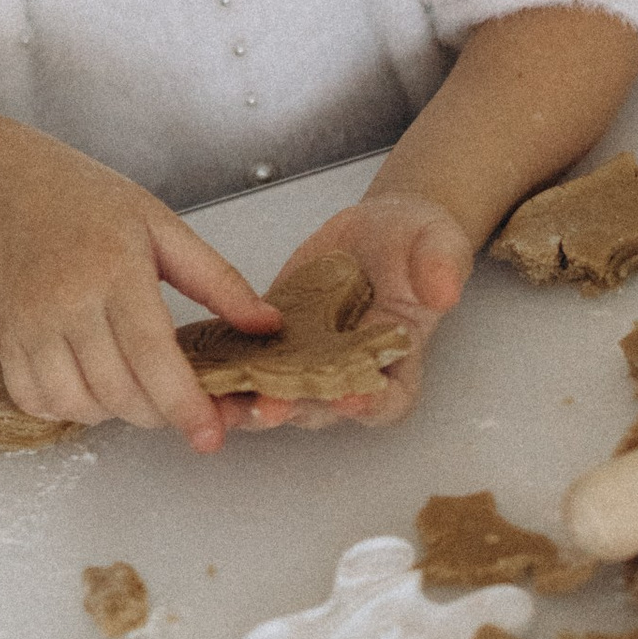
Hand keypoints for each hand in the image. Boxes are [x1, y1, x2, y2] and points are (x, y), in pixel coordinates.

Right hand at [0, 132, 280, 456]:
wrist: (9, 188)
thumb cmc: (90, 202)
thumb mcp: (163, 227)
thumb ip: (219, 281)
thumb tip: (267, 326)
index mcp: (115, 271)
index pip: (152, 355)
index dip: (184, 403)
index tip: (211, 434)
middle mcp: (67, 302)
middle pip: (119, 390)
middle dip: (159, 413)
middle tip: (180, 401)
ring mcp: (29, 325)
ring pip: (79, 404)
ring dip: (114, 412)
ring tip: (132, 383)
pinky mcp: (4, 340)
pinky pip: (35, 401)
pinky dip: (68, 408)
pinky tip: (88, 384)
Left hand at [234, 188, 473, 436]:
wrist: (377, 231)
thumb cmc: (415, 243)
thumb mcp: (436, 242)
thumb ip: (442, 265)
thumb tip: (444, 289)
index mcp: (396, 362)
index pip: (388, 399)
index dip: (370, 405)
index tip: (351, 399)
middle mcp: (348, 374)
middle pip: (323, 407)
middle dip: (295, 407)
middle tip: (270, 403)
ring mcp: (306, 362)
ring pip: (277, 393)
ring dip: (247, 401)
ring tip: (220, 399)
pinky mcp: (272, 343)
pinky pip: (244, 363)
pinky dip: (220, 368)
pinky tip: (194, 362)